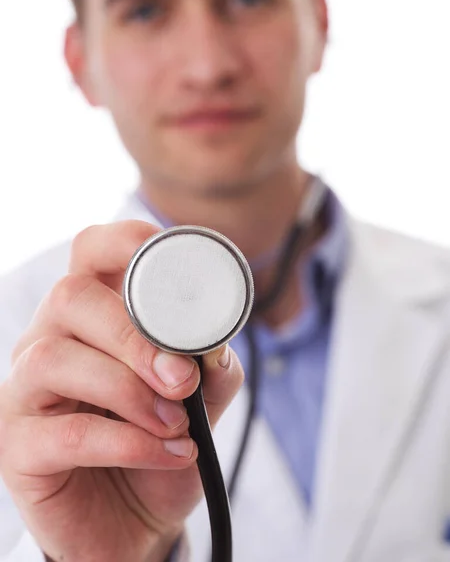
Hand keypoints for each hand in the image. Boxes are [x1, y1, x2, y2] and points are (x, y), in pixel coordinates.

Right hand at [0, 221, 243, 561]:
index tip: (172, 263)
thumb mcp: (200, 399)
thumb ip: (210, 365)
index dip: (125, 242)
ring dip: (130, 391)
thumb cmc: (161, 444)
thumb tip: (212, 343)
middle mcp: (51, 340)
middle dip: (133, 335)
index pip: (91, 252)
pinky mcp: (19, 446)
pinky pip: (65, 432)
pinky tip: (168, 454)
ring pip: (56, 359)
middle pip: (70, 297)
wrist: (135, 520)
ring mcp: (27, 391)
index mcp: (94, 316)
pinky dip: (127, 443)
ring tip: (176, 423)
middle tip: (181, 378)